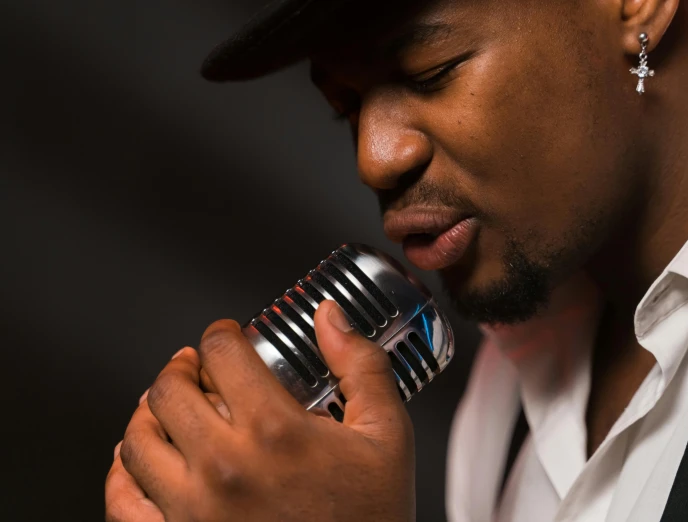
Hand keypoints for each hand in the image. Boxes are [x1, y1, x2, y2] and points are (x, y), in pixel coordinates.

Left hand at [105, 301, 414, 521]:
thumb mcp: (387, 436)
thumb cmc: (371, 518)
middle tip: (195, 366)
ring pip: (136, 441)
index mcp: (275, 431)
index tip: (227, 335)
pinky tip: (137, 459)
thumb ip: (361, 367)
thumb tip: (330, 318)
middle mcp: (225, 468)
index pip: (223, 353)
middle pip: (170, 390)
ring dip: (147, 412)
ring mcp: (193, 510)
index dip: (222, 333)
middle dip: (182, 367)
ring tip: (166, 405)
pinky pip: (123, 503)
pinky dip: (121, 473)